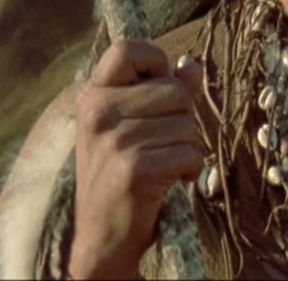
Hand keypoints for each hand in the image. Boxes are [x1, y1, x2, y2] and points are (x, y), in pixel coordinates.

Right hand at [68, 41, 203, 279]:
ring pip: (187, 123)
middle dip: (183, 118)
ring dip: (187, 147)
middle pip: (175, 91)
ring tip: (163, 164)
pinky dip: (190, 168)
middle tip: (162, 143)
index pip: (127, 49)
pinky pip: (190, 152)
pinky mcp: (135, 169)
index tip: (159, 85)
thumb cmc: (120, 177)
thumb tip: (195, 66)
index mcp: (93, 97)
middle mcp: (98, 114)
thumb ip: (163, 92)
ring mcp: (115, 142)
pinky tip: (171, 180)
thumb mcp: (132, 128)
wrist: (103, 237)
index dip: (154, 60)